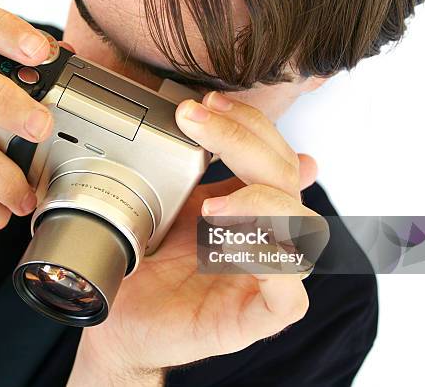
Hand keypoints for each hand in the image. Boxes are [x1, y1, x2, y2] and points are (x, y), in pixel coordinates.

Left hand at [68, 92, 319, 385]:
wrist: (119, 320)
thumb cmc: (148, 267)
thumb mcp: (176, 208)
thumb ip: (209, 178)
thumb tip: (228, 142)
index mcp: (250, 211)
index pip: (276, 157)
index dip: (251, 125)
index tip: (208, 104)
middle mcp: (266, 239)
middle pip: (289, 183)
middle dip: (247, 145)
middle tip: (197, 123)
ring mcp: (266, 281)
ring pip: (305, 232)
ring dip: (261, 204)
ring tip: (210, 205)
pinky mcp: (256, 320)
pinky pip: (289, 295)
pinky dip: (269, 263)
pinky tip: (233, 246)